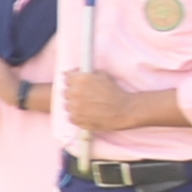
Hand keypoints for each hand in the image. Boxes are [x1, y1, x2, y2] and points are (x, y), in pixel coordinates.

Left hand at [57, 70, 174, 131]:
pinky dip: (78, 116)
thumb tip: (67, 73)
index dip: (74, 83)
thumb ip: (83, 72)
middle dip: (74, 94)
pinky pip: (71, 117)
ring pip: (67, 105)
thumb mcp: (102, 75)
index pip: (66, 79)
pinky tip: (88, 114)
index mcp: (81, 79)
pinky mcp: (76, 118)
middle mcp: (75, 92)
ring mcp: (75, 106)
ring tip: (88, 107)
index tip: (80, 87)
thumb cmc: (115, 92)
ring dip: (75, 105)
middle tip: (86, 97)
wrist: (125, 109)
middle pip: (66, 92)